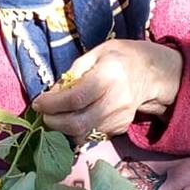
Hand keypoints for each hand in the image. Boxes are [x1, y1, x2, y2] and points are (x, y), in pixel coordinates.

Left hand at [31, 38, 181, 141]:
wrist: (150, 74)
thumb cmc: (119, 58)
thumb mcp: (96, 53)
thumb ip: (74, 72)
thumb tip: (53, 93)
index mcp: (109, 75)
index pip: (76, 98)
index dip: (52, 105)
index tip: (38, 103)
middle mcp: (116, 100)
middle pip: (78, 123)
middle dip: (54, 122)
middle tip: (44, 114)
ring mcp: (119, 118)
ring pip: (83, 134)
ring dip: (63, 129)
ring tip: (57, 116)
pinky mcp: (119, 128)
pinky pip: (92, 135)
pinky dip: (77, 130)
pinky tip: (74, 118)